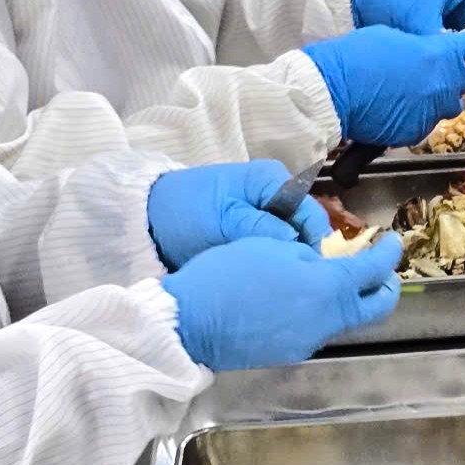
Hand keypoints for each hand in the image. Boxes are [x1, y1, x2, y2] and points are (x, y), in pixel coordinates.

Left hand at [146, 159, 330, 269]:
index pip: (310, 213)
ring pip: (293, 240)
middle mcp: (277, 192)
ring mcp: (268, 211)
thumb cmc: (185, 214)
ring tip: (279, 284)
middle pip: (305, 228)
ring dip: (288, 260)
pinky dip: (274, 261)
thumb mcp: (222, 222)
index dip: (314, 244)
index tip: (310, 274)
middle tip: (293, 284)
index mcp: (272, 179)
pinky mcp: (258, 228)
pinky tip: (267, 278)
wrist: (150, 220)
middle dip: (301, 254)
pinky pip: (277, 245)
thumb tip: (296, 242)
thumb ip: (260, 229)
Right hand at [164, 234, 403, 370]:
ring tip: (335, 277)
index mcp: (328, 288)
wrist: (190, 323)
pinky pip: (318, 330)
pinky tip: (302, 298)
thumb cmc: (228, 275)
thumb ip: (309, 254)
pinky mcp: (290, 353)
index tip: (392, 242)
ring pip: (345, 320)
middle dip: (385, 285)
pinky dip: (322, 312)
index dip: (388, 254)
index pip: (374, 270)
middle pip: (376, 308)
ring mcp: (310, 342)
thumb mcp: (273, 247)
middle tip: (380, 267)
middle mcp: (327, 321)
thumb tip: (324, 263)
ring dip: (350, 299)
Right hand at [305, 24, 464, 145]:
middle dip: (449, 78)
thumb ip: (421, 47)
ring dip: (431, 99)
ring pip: (444, 104)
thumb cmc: (358, 55)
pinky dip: (414, 117)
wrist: (334, 90)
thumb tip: (425, 54)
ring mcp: (434, 109)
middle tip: (421, 74)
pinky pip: (425, 122)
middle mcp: (446, 82)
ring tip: (400, 92)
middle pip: (462, 80)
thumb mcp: (394, 36)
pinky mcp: (419, 131)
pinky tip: (391, 109)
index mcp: (441, 52)